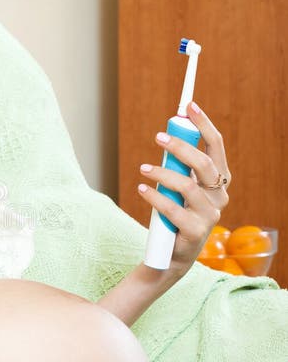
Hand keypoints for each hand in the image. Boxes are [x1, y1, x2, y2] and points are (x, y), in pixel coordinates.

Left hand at [137, 101, 230, 277]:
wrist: (170, 256)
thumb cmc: (173, 214)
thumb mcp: (178, 186)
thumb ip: (178, 165)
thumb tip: (167, 133)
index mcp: (218, 181)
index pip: (216, 147)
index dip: (204, 124)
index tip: (189, 106)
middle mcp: (219, 196)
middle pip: (203, 164)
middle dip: (180, 146)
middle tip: (158, 137)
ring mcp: (210, 215)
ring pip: (187, 186)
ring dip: (162, 173)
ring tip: (143, 169)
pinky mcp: (195, 232)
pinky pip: (173, 209)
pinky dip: (155, 197)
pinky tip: (142, 189)